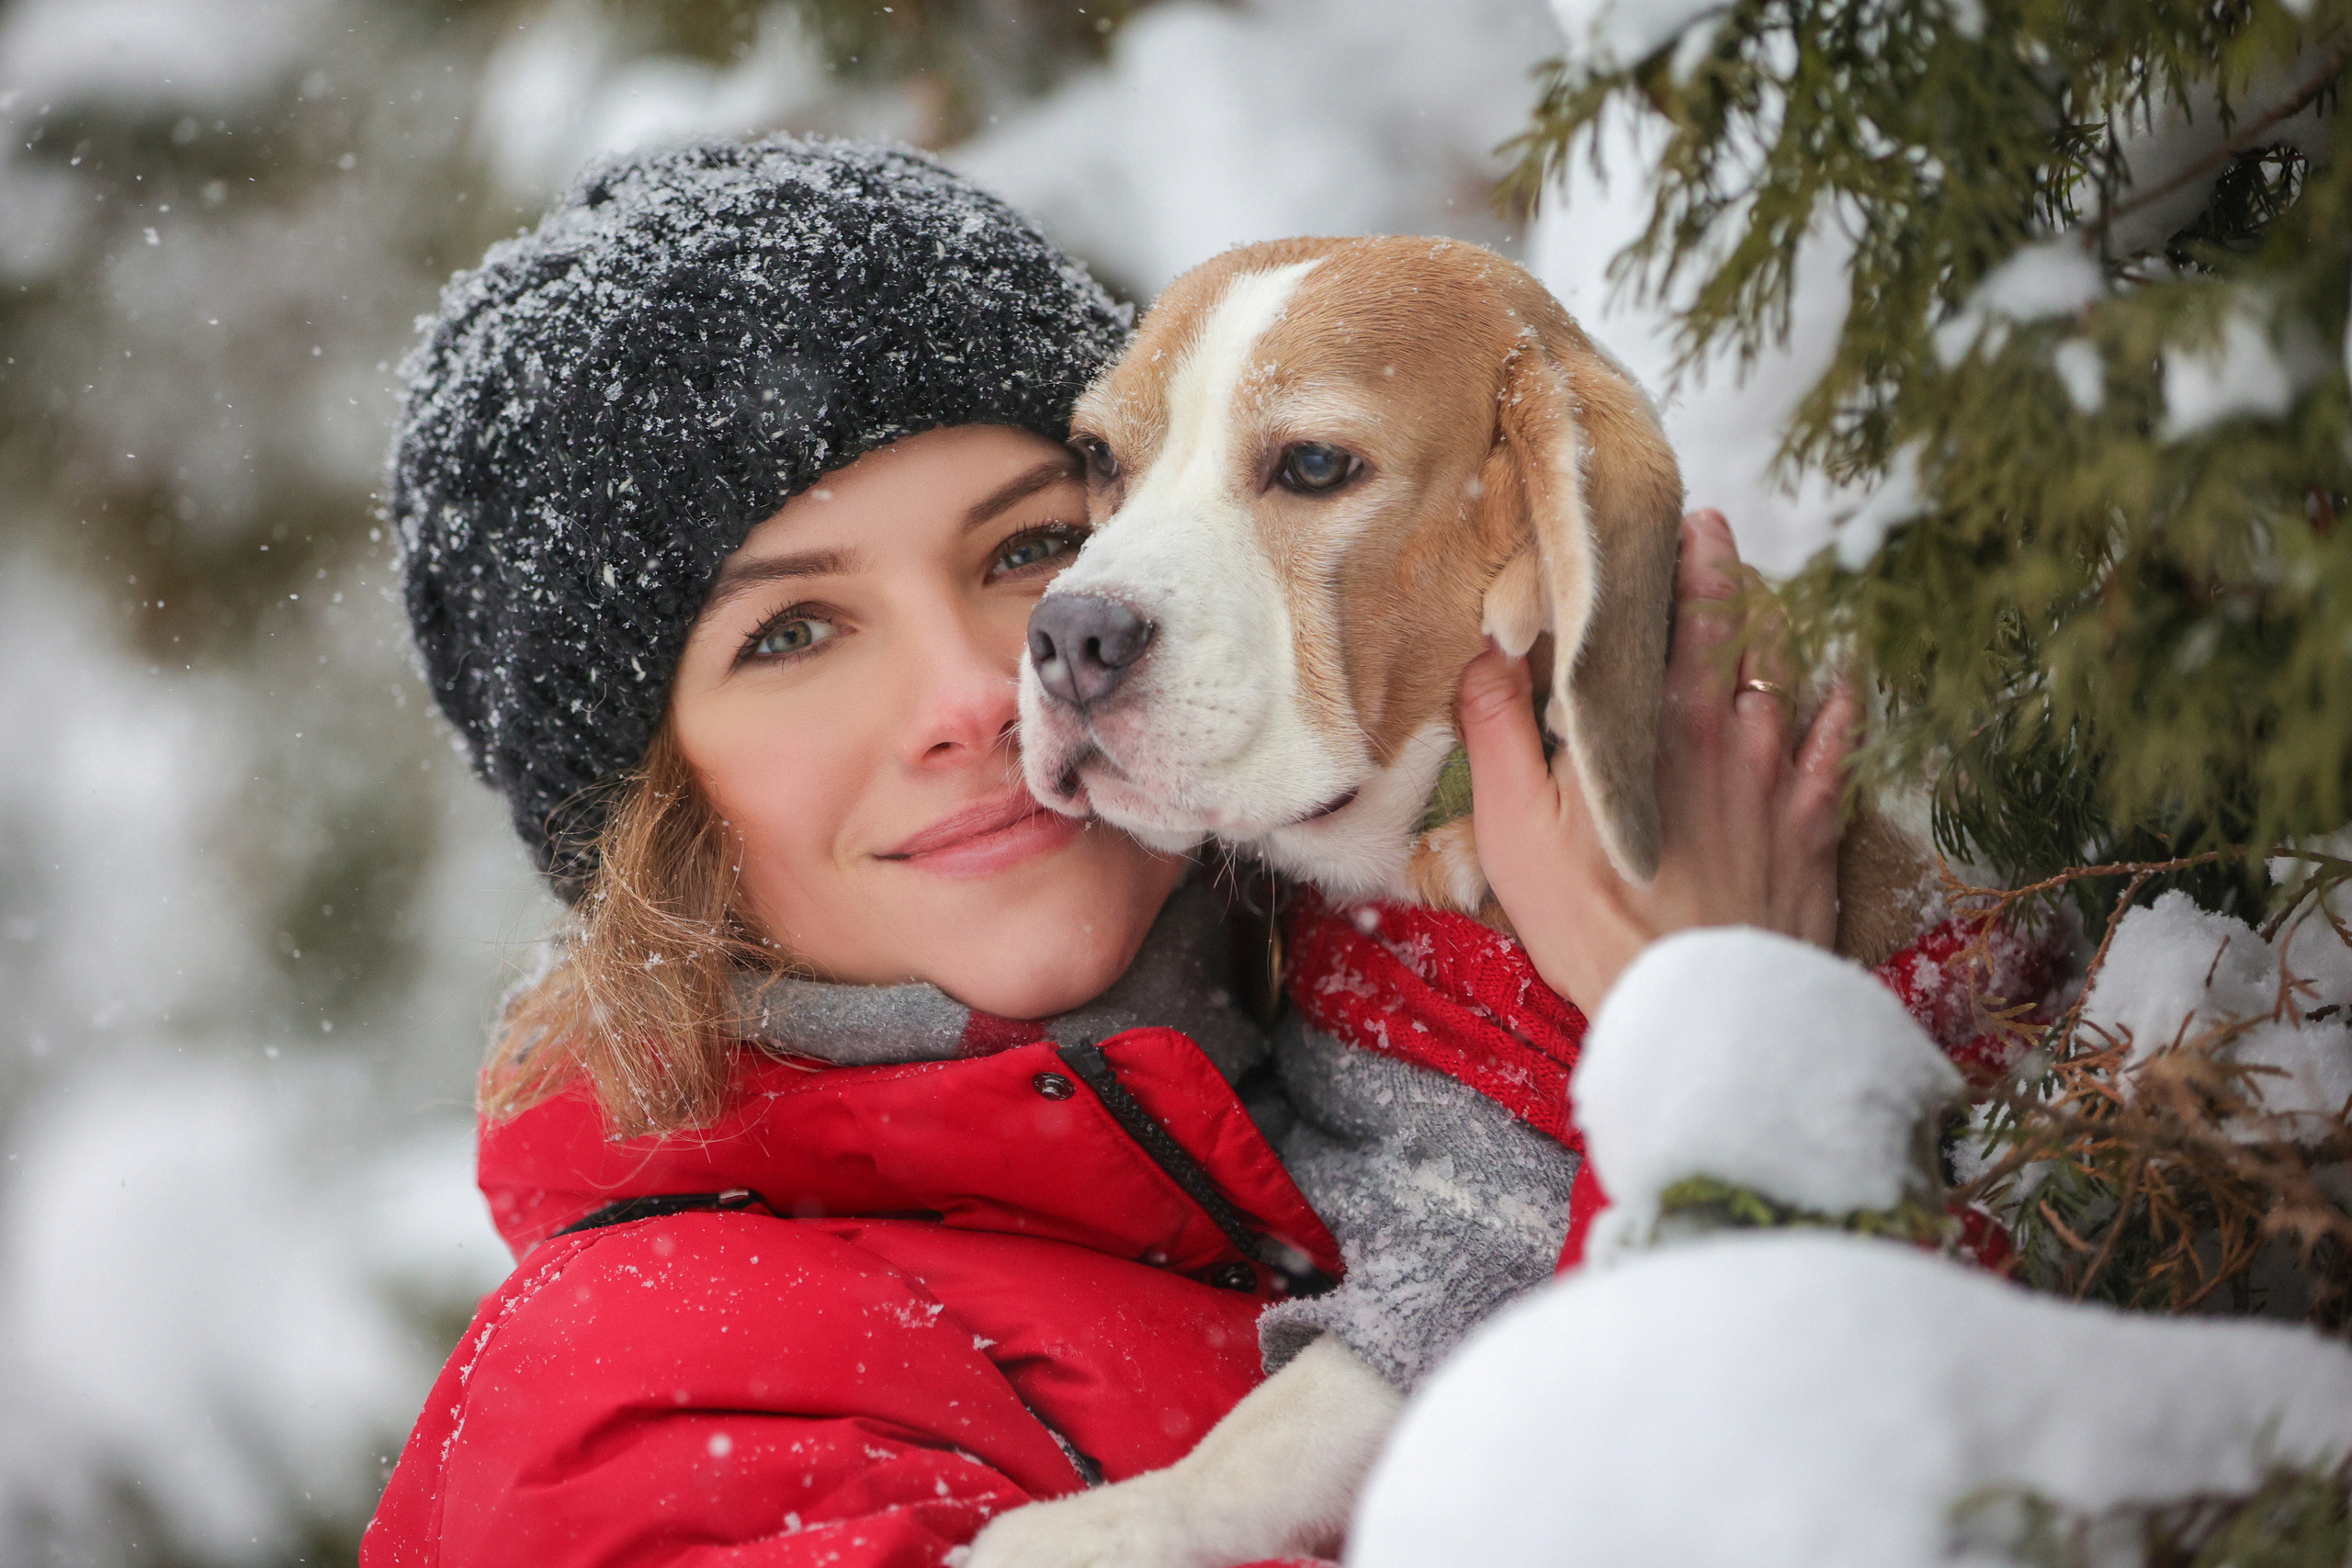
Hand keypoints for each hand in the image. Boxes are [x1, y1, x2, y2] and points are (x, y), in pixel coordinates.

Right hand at [1457, 509, 1854, 1014]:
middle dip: (1718, 570)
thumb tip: (1487, 649)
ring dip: (1774, 626)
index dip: (1664, 562)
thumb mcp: (1516, 829)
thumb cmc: (1595, 922)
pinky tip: (1842, 682)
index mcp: (1651, 725)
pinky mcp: (1812, 830)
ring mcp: (1777, 780)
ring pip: (1786, 675)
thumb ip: (1498, 729)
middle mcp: (1724, 734)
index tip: (1658, 517)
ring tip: (1763, 590)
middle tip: (1708, 526)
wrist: (1697, 1008)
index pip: (1665, 618)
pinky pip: (1841, 750)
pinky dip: (1843, 707)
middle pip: (1731, 629)